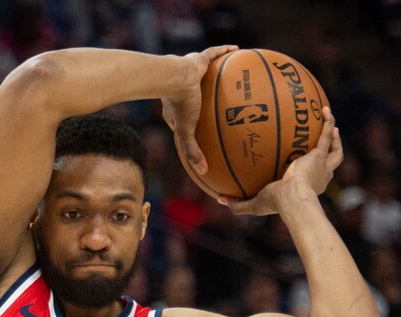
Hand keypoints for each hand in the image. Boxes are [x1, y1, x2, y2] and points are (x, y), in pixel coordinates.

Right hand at [162, 45, 237, 175]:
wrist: (174, 79)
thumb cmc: (180, 106)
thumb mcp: (187, 132)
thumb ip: (193, 151)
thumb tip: (203, 172)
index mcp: (176, 106)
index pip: (185, 115)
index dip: (192, 120)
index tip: (201, 125)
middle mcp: (184, 88)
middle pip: (198, 92)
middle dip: (205, 94)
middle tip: (216, 99)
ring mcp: (191, 72)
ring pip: (208, 72)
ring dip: (217, 71)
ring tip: (230, 74)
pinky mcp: (198, 59)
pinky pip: (214, 53)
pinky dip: (224, 51)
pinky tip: (237, 49)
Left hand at [219, 107, 341, 214]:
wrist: (292, 198)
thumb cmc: (276, 203)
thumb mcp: (253, 203)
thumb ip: (238, 203)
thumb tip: (219, 198)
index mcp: (307, 187)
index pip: (310, 179)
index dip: (309, 171)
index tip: (303, 162)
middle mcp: (318, 177)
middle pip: (328, 164)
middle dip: (327, 153)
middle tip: (325, 142)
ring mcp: (321, 166)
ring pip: (334, 151)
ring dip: (333, 137)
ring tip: (330, 123)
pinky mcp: (319, 155)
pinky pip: (325, 135)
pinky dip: (327, 122)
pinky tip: (324, 109)